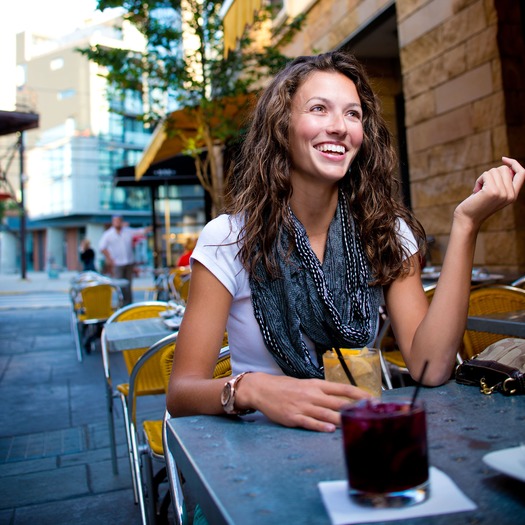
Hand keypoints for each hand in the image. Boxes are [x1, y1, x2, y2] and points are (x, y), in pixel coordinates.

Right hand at [240, 373, 370, 431]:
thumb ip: (322, 391)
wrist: (262, 389)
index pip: (342, 388)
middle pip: (338, 401)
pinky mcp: (293, 417)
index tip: (373, 398)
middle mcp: (312, 394)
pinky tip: (330, 429)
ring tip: (357, 423)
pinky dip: (320, 425)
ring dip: (342, 418)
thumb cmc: (285, 387)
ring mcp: (303, 406)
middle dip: (356, 408)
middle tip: (371, 414)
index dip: (359, 393)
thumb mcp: (305, 384)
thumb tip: (342, 398)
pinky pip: (309, 422)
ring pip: (326, 413)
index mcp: (316, 384)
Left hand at [454, 157, 524, 228]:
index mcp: (513, 195)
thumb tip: (506, 166)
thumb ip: (502, 183)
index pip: (522, 173)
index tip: (504, 159)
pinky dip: (479, 180)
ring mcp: (503, 193)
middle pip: (504, 169)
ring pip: (495, 171)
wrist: (468, 218)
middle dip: (491, 174)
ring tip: (479, 191)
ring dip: (483, 178)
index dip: (514, 164)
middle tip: (483, 187)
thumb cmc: (477, 204)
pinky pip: (486, 174)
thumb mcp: (494, 193)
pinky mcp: (492, 191)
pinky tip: (476, 191)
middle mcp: (511, 195)